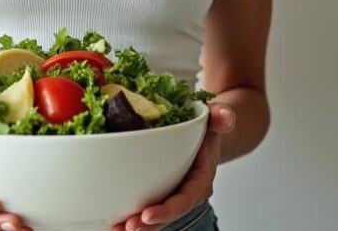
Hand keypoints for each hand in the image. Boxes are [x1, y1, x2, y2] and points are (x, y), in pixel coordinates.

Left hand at [111, 103, 235, 230]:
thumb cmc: (208, 128)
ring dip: (136, 225)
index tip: (147, 214)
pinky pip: (146, 209)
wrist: (206, 135)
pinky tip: (113, 221)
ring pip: (155, 217)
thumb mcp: (217, 117)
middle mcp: (187, 193)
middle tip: (127, 226)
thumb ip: (222, 117)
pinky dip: (130, 216)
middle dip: (148, 224)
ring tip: (116, 229)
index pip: (185, 199)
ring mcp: (172, 195)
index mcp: (201, 179)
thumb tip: (224, 118)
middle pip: (168, 214)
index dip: (167, 210)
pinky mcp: (160, 194)